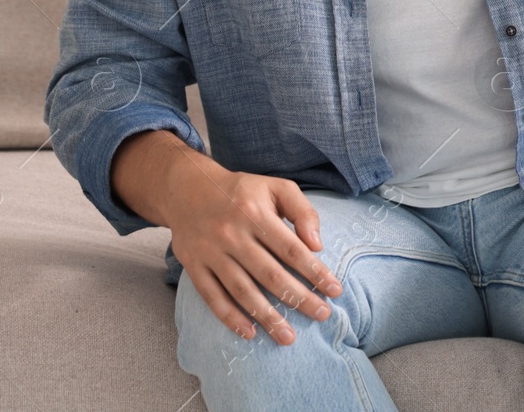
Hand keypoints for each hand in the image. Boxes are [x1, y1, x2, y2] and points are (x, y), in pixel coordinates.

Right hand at [118, 131, 341, 344]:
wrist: (188, 189)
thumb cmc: (243, 192)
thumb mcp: (277, 187)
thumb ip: (302, 211)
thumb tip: (317, 245)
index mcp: (256, 214)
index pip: (291, 249)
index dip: (314, 272)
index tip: (334, 290)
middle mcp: (232, 235)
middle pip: (270, 275)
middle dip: (298, 298)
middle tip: (322, 315)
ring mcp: (211, 253)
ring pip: (242, 291)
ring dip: (267, 316)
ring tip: (288, 337)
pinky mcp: (194, 266)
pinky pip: (212, 297)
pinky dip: (230, 317)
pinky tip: (249, 332)